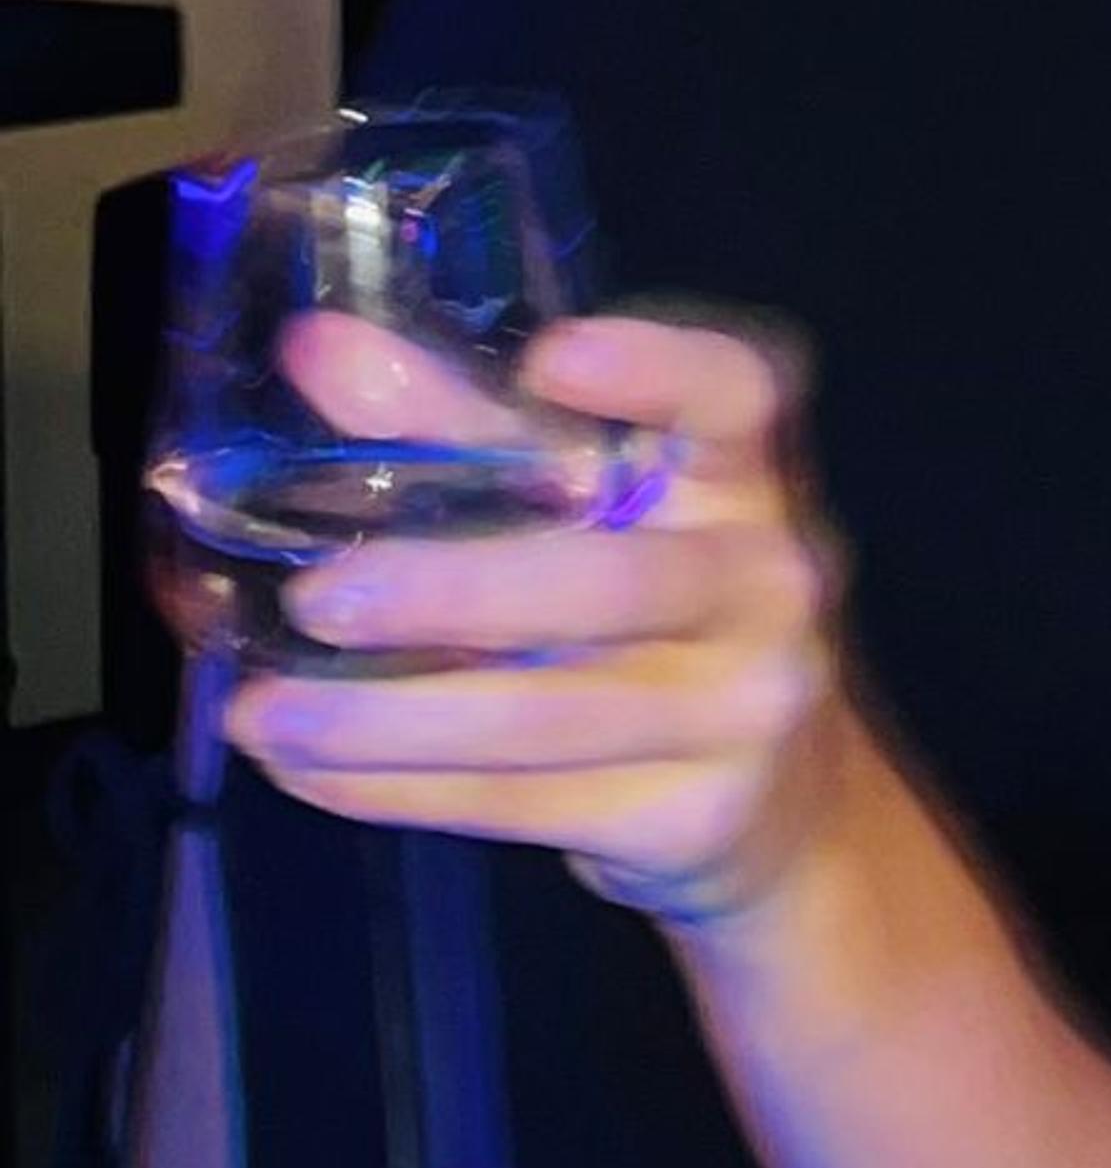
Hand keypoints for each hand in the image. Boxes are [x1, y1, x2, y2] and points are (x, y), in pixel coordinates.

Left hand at [224, 314, 862, 937]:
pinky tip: (308, 771)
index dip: (658, 371)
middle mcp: (768, 584)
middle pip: (616, 586)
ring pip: (552, 718)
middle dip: (458, 594)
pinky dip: (402, 789)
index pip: (738, 398)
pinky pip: (528, 805)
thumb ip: (465, 426)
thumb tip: (315, 349)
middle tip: (320, 598)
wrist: (789, 797)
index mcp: (746, 476)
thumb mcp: (596, 511)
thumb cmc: (663, 614)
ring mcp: (745, 711)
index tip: (549, 359)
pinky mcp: (697, 818)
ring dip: (390, 721)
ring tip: (263, 713)